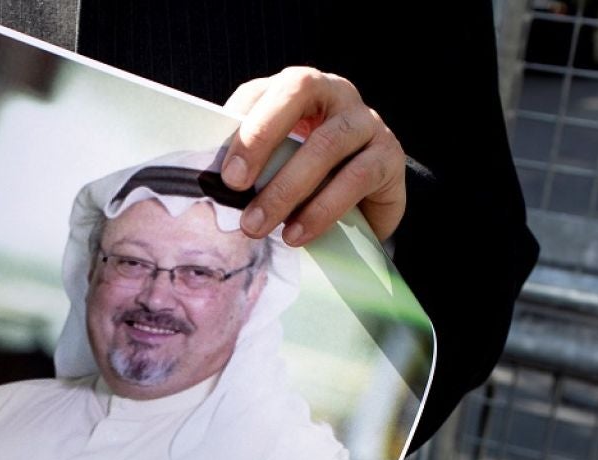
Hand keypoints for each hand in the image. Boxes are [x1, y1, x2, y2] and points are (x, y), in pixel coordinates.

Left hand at [221, 66, 405, 244]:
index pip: (264, 89)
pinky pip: (356, 178)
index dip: (243, 125)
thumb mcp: (275, 162)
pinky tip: (298, 234)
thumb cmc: (307, 175)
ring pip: (327, 143)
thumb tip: (208, 186)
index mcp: (299, 87)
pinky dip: (322, 210)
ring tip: (259, 226)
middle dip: (262, 139)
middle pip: (299, 93)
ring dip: (287, 188)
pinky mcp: (389, 156)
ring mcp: (366, 121)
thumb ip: (248, 161)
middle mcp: (336, 92)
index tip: (224, 173)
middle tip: (235, 187)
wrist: (366, 200)